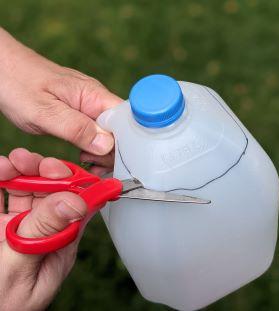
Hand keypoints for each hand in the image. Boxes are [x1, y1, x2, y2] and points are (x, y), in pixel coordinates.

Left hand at [0, 28, 121, 167]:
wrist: (4, 70)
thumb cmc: (19, 84)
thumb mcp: (44, 111)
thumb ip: (76, 128)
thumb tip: (106, 145)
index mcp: (94, 95)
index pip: (126, 120)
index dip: (127, 142)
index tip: (113, 161)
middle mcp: (97, 100)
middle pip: (121, 130)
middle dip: (114, 152)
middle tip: (95, 167)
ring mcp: (89, 108)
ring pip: (110, 134)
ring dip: (103, 153)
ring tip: (88, 163)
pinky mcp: (81, 115)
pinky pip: (96, 134)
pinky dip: (94, 149)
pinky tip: (85, 158)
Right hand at [0, 148, 88, 310]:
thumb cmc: (0, 306)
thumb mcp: (21, 268)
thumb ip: (43, 233)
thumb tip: (74, 202)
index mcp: (59, 245)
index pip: (76, 207)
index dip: (74, 185)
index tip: (66, 169)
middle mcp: (42, 233)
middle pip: (51, 193)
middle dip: (44, 172)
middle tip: (32, 161)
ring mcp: (18, 228)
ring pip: (26, 191)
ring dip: (21, 172)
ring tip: (11, 162)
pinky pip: (0, 197)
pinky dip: (0, 180)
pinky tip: (0, 170)